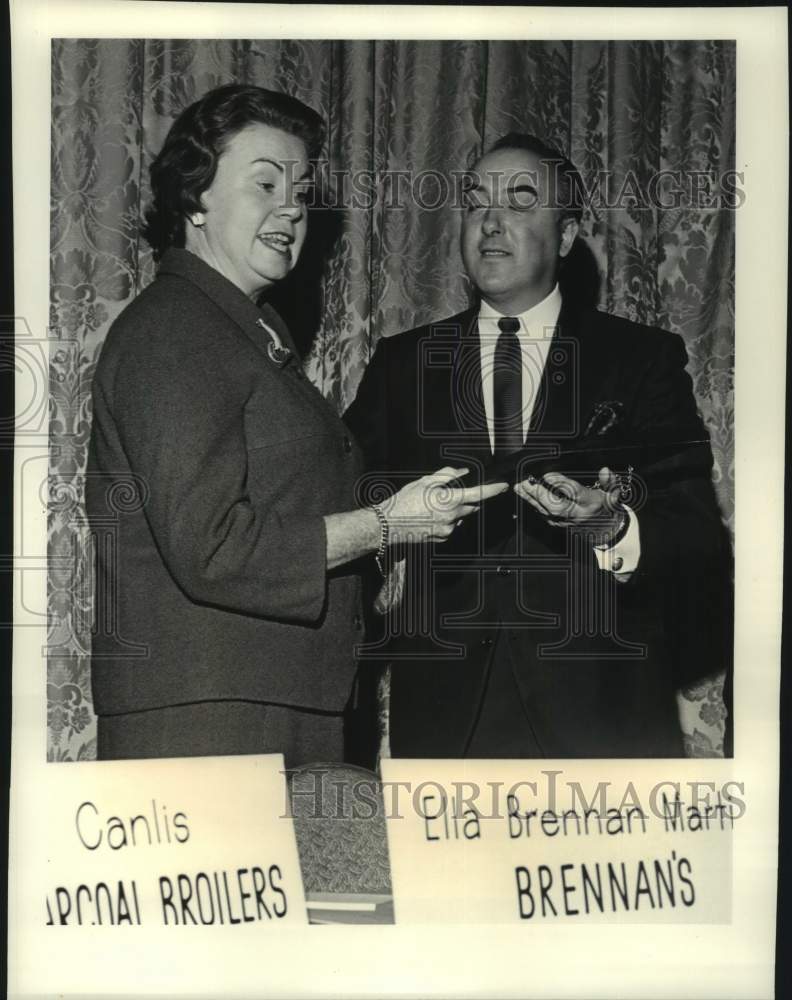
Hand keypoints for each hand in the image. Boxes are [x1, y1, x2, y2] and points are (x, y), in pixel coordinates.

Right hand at [384, 467, 508, 545]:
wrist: (388, 525)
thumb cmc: (403, 502)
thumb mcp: (424, 482)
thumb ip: (446, 475)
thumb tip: (462, 472)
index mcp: (448, 500)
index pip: (479, 494)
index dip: (493, 489)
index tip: (503, 485)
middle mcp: (452, 517)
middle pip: (471, 506)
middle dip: (467, 499)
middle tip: (448, 494)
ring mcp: (448, 530)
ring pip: (461, 517)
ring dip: (455, 510)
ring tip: (433, 507)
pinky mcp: (442, 538)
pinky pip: (452, 527)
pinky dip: (447, 521)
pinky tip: (430, 517)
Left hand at [514, 466, 625, 544]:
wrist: (604, 530)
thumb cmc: (605, 507)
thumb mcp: (613, 493)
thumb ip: (610, 481)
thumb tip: (604, 471)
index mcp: (591, 503)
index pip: (574, 493)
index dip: (560, 484)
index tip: (547, 475)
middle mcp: (577, 514)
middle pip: (555, 505)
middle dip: (539, 494)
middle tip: (527, 481)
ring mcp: (565, 522)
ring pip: (545, 511)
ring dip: (531, 499)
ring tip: (519, 486)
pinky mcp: (557, 524)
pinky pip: (542, 515)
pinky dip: (532, 504)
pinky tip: (523, 495)